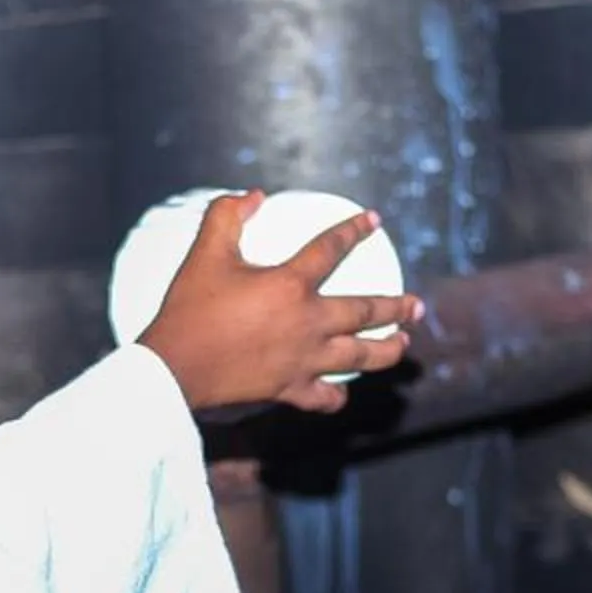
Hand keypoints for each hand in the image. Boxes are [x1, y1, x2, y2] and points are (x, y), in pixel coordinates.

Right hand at [134, 190, 422, 413]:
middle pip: (365, 311)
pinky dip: (337, 395)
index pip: (332, 248)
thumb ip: (228, 215)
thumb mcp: (204, 252)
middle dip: (396, 306)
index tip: (373, 221)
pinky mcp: (290, 389)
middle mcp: (307, 322)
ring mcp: (303, 360)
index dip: (354, 230)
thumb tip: (255, 196)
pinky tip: (343, 392)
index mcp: (290, 284)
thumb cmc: (190, 308)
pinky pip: (325, 396)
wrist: (174, 368)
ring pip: (360, 356)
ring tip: (403, 343)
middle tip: (417, 304)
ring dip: (387, 349)